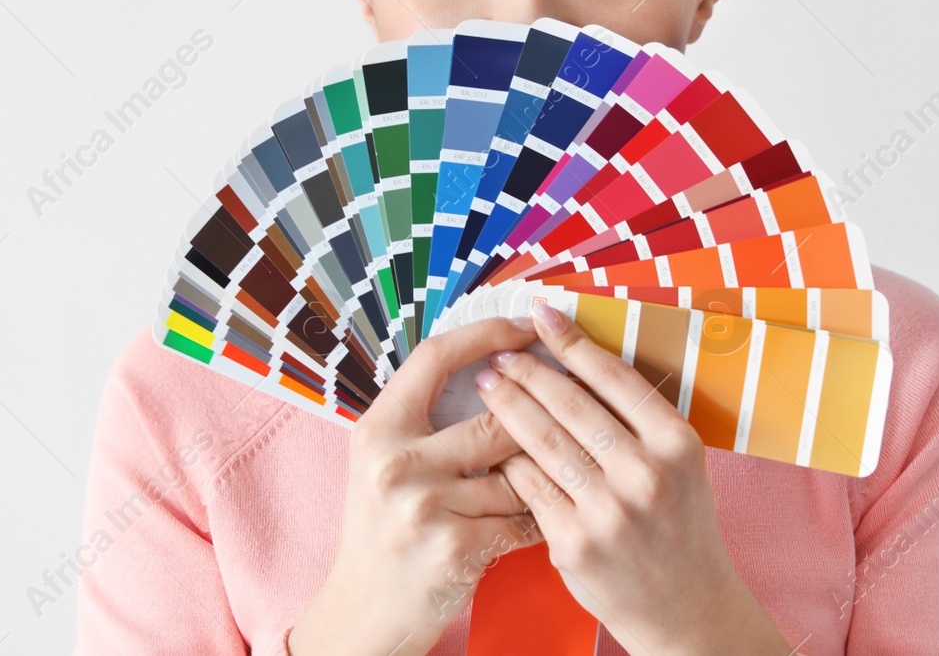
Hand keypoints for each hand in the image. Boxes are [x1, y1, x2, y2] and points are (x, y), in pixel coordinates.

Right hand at [288, 316, 545, 655]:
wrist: (363, 612)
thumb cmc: (384, 530)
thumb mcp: (384, 462)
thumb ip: (427, 419)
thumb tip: (501, 366)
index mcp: (378, 429)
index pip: (435, 356)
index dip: (487, 332)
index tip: (528, 326)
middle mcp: (396, 463)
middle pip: (495, 417)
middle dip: (539, 418)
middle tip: (575, 405)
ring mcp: (425, 507)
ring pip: (517, 472)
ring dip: (541, 476)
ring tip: (560, 474)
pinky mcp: (456, 548)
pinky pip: (523, 519)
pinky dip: (540, 519)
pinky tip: (548, 519)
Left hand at [480, 299, 792, 655]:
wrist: (687, 608)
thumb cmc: (680, 526)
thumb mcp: (681, 465)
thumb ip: (640, 420)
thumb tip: (580, 358)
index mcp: (677, 444)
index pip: (615, 378)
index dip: (573, 342)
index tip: (542, 314)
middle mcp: (645, 474)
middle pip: (571, 405)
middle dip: (528, 372)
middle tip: (499, 354)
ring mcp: (608, 511)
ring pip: (543, 442)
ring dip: (507, 407)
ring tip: (487, 386)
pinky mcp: (575, 543)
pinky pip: (530, 487)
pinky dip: (508, 460)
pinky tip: (493, 443)